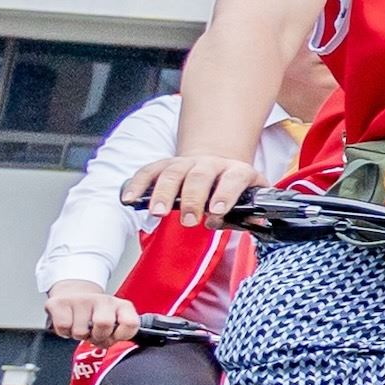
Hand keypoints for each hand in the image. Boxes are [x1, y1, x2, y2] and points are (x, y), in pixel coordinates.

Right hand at [45, 280, 131, 352]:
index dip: (120, 336)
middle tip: (93, 333)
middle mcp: (104, 299)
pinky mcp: (60, 302)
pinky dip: (64, 332)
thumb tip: (116, 345)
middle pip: (104, 324)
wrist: (73, 298)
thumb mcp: (114, 326)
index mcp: (122, 306)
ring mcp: (82, 299)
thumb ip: (119, 335)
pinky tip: (69, 324)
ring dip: (79, 336)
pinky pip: (63, 327)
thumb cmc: (96, 318)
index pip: (131, 324)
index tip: (113, 336)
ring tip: (81, 327)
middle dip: (97, 337)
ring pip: (80, 331)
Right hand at [132, 147, 259, 228]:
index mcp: (237, 171)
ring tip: (158, 213)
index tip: (217, 210)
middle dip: (193, 199)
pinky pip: (149, 171)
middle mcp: (211, 164)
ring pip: (173, 173)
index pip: (234, 179)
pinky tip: (129, 199)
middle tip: (189, 221)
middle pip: (200, 177)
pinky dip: (138, 184)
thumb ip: (250, 213)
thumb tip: (255, 221)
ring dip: (164, 193)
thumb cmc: (234, 188)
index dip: (226, 193)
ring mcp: (187, 162)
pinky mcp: (166, 164)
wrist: (219, 163)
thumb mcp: (250, 197)